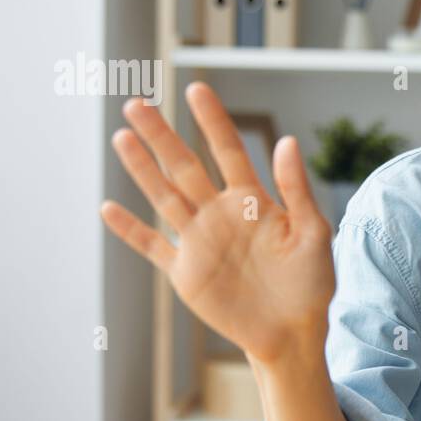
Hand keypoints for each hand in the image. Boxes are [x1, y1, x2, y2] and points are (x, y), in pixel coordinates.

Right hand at [100, 82, 335, 363]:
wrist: (295, 331)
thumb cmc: (312, 282)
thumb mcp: (313, 232)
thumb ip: (296, 188)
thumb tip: (286, 140)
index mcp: (252, 200)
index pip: (228, 150)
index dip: (212, 121)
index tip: (196, 89)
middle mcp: (220, 214)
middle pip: (185, 166)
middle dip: (162, 136)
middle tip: (138, 103)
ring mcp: (200, 241)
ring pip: (164, 197)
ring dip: (142, 170)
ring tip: (121, 137)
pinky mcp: (186, 272)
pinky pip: (152, 247)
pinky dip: (131, 230)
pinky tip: (108, 208)